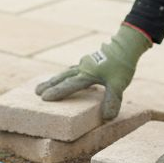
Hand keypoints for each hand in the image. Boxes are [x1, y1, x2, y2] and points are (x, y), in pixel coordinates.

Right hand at [36, 24, 150, 119]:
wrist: (126, 45)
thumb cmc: (122, 65)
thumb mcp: (119, 84)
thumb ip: (112, 100)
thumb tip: (107, 117)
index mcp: (87, 74)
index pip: (69, 85)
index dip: (57, 92)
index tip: (44, 98)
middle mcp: (83, 68)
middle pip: (62, 77)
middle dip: (49, 85)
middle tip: (36, 92)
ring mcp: (85, 63)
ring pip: (66, 73)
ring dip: (55, 79)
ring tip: (45, 85)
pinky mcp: (89, 62)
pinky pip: (73, 70)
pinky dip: (66, 75)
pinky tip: (67, 77)